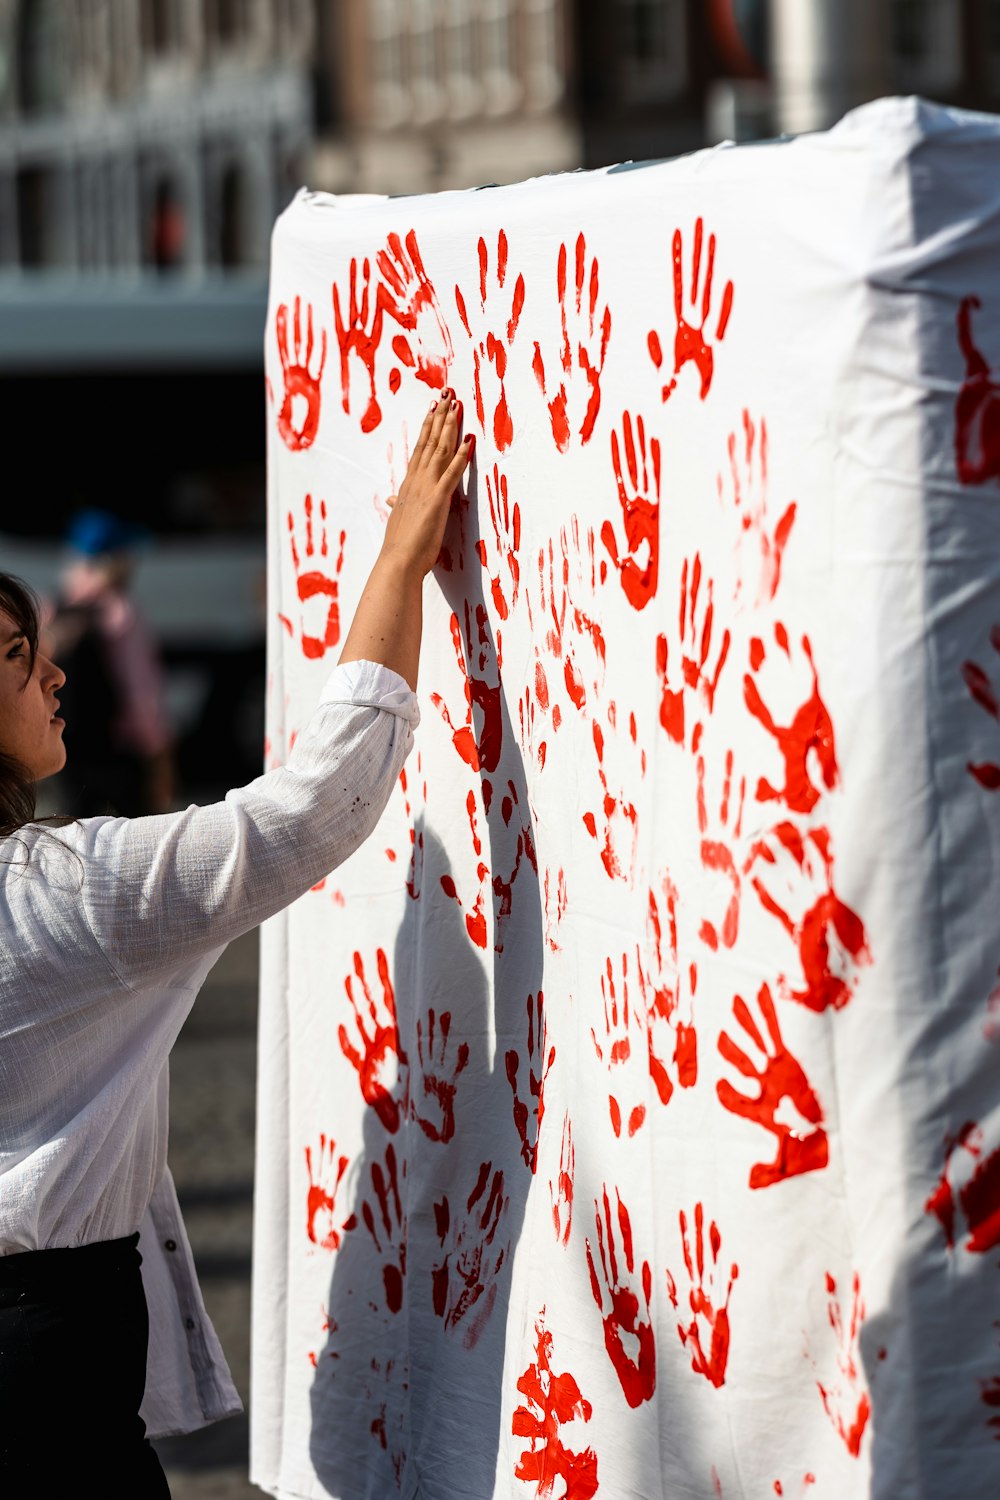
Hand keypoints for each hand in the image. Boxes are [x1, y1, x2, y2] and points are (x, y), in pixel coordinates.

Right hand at [382, 391, 473, 576]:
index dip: (428, 427)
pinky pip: (452, 473)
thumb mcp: (400, 520)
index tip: (433, 408)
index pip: (420, 449)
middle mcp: (416, 481)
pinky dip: (461, 456)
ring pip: (439, 450)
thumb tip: (392, 499)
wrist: (398, 561)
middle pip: (429, 441)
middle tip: (446, 394)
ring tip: (456, 405)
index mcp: (408, 485)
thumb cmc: (401, 545)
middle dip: (438, 416)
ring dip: (449, 426)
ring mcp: (426, 488)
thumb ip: (398, 506)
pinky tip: (469, 440)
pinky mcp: (438, 499)